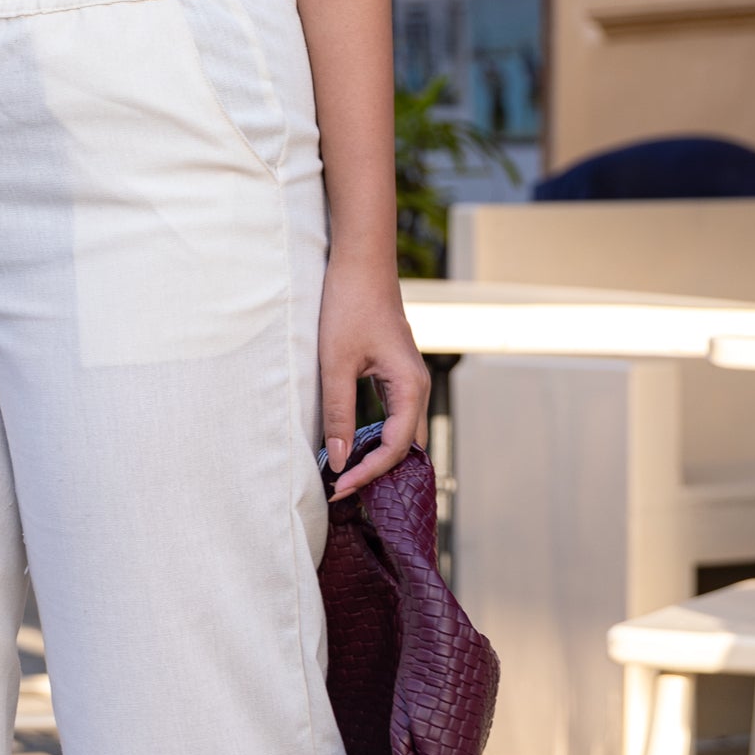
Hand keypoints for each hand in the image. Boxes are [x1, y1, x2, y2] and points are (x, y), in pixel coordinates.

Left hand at [319, 254, 427, 498]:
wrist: (361, 263)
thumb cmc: (349, 306)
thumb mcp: (336, 364)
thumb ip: (339, 414)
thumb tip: (339, 461)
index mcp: (410, 388)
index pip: (394, 449)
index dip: (366, 474)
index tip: (336, 488)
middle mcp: (418, 388)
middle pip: (405, 447)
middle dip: (377, 473)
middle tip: (341, 490)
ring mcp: (410, 380)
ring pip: (402, 434)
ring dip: (378, 456)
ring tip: (347, 475)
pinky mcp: (397, 374)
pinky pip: (395, 417)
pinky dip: (378, 437)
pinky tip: (354, 445)